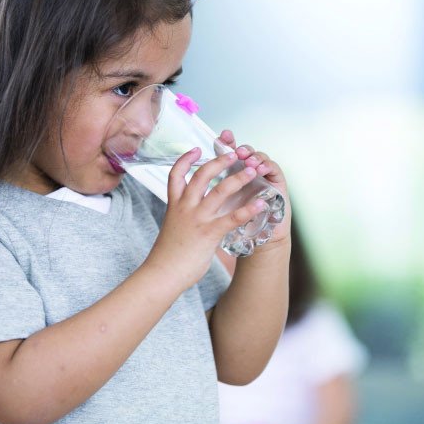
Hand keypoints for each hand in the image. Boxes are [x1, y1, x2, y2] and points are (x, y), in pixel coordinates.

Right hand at [147, 147, 269, 289]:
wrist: (162, 274)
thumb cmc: (167, 255)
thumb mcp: (172, 228)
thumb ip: (182, 217)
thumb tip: (190, 215)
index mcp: (174, 205)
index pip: (176, 174)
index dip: (186, 160)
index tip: (196, 149)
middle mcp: (185, 207)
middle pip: (202, 175)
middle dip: (219, 161)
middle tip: (233, 153)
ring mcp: (197, 219)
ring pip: (220, 191)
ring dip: (238, 178)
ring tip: (252, 170)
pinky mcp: (209, 233)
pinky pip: (232, 217)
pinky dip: (248, 209)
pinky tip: (261, 204)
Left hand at [218, 129, 291, 247]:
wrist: (258, 241)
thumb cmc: (236, 226)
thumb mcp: (217, 208)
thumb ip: (208, 194)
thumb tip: (191, 181)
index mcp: (232, 174)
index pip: (228, 153)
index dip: (226, 142)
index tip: (222, 136)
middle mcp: (248, 172)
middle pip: (244, 151)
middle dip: (240, 147)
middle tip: (236, 150)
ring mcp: (263, 177)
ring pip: (259, 156)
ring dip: (254, 155)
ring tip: (249, 160)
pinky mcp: (277, 184)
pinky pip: (274, 169)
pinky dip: (268, 166)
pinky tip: (261, 168)